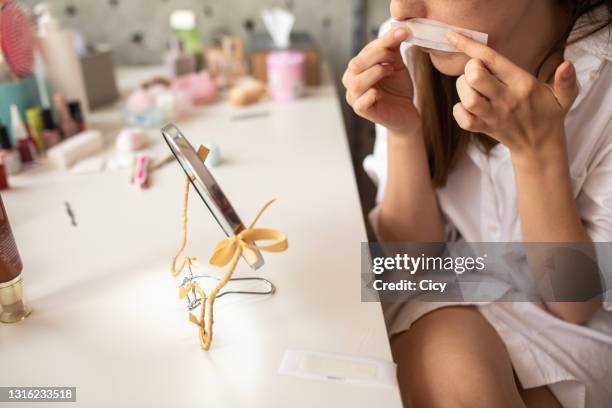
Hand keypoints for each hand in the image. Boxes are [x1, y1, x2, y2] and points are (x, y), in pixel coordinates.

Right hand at [342, 28, 420, 133]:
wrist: (406, 111)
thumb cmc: (397, 88)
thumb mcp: (395, 63)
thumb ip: (392, 47)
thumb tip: (398, 28)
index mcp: (357, 68)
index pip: (363, 52)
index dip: (381, 43)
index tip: (401, 34)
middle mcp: (351, 82)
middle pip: (355, 65)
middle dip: (376, 56)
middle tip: (393, 56)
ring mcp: (354, 98)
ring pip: (356, 83)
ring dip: (375, 73)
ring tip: (390, 71)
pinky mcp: (362, 112)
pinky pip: (362, 102)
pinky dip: (372, 95)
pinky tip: (382, 93)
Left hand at [447, 32, 578, 161]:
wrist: (539, 145)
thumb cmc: (548, 113)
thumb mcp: (564, 96)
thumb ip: (567, 80)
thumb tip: (567, 65)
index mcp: (523, 85)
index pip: (493, 60)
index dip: (471, 46)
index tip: (454, 37)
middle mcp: (506, 100)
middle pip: (474, 77)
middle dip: (469, 68)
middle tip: (476, 70)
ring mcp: (493, 116)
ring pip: (467, 98)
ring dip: (462, 88)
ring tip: (472, 86)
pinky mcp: (484, 129)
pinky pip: (463, 120)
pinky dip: (459, 111)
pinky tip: (467, 105)